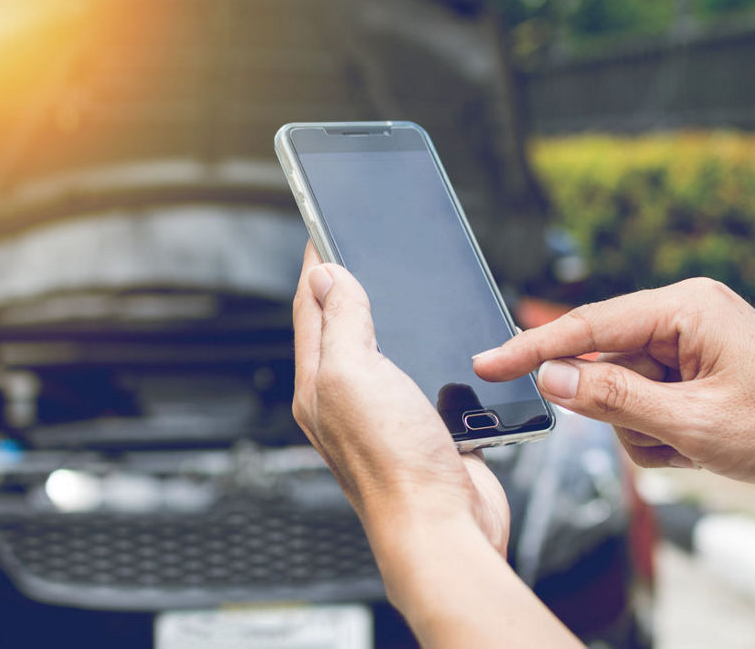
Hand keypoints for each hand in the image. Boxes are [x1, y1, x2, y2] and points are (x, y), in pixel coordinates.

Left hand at [292, 244, 508, 553]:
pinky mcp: (425, 429)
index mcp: (319, 385)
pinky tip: (437, 345)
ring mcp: (386, 416)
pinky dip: (426, 354)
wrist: (443, 528)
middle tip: (355, 248)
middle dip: (350, 286)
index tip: (322, 226)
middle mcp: (347, 401)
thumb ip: (341, 322)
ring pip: (384, 353)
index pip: (311, 308)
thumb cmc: (395, 464)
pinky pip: (420, 379)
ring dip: (389, 319)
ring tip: (391, 287)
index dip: (317, 264)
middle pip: (343, 329)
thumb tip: (326, 274)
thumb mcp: (354, 374)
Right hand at [474, 278, 754, 495]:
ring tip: (700, 446)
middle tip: (670, 439)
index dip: (532, 350)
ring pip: (625, 393)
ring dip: (650, 432)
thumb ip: (613, 400)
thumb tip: (551, 377)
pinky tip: (705, 445)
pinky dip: (666, 434)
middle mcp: (685, 313)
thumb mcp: (693, 424)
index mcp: (685, 307)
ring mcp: (693, 340)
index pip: (587, 329)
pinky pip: (650, 402)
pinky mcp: (698, 367)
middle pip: (606, 366)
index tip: (486, 364)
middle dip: (625, 414)